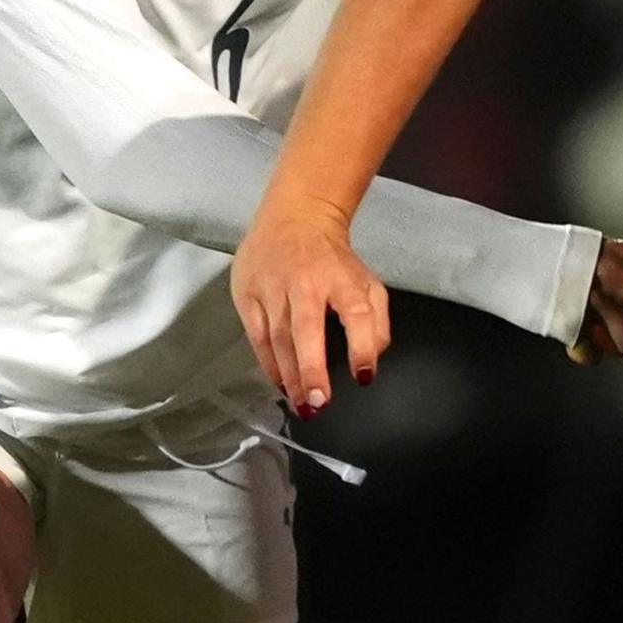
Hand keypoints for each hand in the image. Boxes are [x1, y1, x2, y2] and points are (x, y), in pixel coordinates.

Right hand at [232, 199, 388, 413]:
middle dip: (312, 370)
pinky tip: (281, 384)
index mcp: (340, 277)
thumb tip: (369, 362)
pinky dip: (269, 364)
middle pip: (306, 330)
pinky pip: (257, 337)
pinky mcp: (246, 292)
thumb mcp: (366, 282)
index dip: (361, 346)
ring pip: (278, 338)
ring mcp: (271, 286)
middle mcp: (304, 281)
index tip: (364, 376)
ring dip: (290, 376)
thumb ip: (376, 322)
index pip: (355, 312)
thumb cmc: (333, 260)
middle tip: (319, 402)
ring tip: (302, 404)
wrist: (294, 218)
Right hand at [570, 234, 622, 365]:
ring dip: (619, 344)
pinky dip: (588, 351)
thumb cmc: (565, 260)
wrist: (513, 259)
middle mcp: (614, 275)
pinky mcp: (570, 325)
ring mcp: (593, 301)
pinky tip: (581, 337)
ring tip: (604, 331)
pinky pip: (593, 354)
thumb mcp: (608, 252)